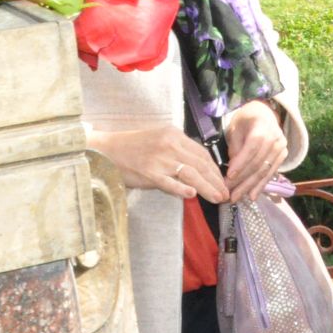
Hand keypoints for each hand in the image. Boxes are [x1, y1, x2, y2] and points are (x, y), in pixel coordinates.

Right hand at [85, 123, 229, 202]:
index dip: (214, 169)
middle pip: (200, 164)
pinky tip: (192, 194)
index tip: (223, 181)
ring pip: (191, 173)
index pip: (202, 153)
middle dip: (216, 180)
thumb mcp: (158, 141)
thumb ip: (177, 153)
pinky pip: (169, 182)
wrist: (105, 150)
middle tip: (226, 194)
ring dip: (207, 187)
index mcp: (174, 135)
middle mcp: (170, 144)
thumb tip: (196, 172)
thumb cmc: (132, 148)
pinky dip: (182, 188)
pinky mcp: (149, 172)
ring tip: (217, 198)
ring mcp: (159, 159)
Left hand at [223, 99, 288, 201]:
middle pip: (258, 163)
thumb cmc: (246, 120)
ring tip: (237, 197)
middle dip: (242, 180)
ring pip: (264, 171)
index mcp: (262, 127)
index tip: (228, 177)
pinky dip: (260, 185)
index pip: (252, 148)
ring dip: (249, 186)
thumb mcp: (236, 128)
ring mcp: (281, 148)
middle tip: (228, 193)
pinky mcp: (282, 156)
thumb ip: (235, 147)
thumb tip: (233, 170)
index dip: (240, 163)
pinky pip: (271, 173)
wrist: (265, 114)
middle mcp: (275, 138)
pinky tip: (252, 195)